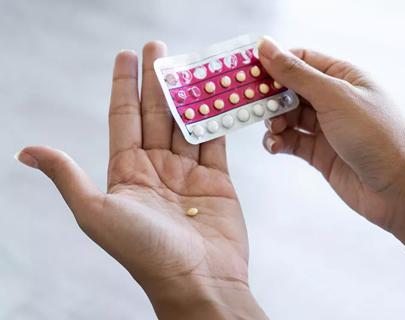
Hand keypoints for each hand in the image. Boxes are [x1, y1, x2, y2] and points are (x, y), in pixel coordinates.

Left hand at [16, 42, 266, 318]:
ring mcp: (188, 173)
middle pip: (157, 114)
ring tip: (190, 63)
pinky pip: (216, 141)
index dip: (124, 86)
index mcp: (127, 172)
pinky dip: (217, 118)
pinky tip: (217, 95)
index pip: (124, 118)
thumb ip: (68, 176)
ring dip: (189, 93)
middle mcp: (157, 169)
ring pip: (188, 123)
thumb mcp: (97, 212)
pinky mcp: (218, 180)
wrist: (198, 281)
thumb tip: (27, 150)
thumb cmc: (145, 252)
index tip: (127, 55)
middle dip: (157, 80)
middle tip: (158, 46)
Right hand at [258, 37, 404, 317]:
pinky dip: (278, 142)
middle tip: (249, 104)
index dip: (274, 63)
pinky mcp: (319, 152)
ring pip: (287, 117)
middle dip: (270, 96)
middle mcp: (333, 100)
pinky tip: (274, 146)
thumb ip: (296, 74)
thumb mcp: (333, 97)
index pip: (301, 60)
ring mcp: (326, 127)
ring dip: (273, 122)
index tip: (249, 71)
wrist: (397, 190)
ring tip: (272, 130)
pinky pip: (291, 141)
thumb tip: (266, 47)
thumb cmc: (375, 136)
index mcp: (343, 77)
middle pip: (290, 89)